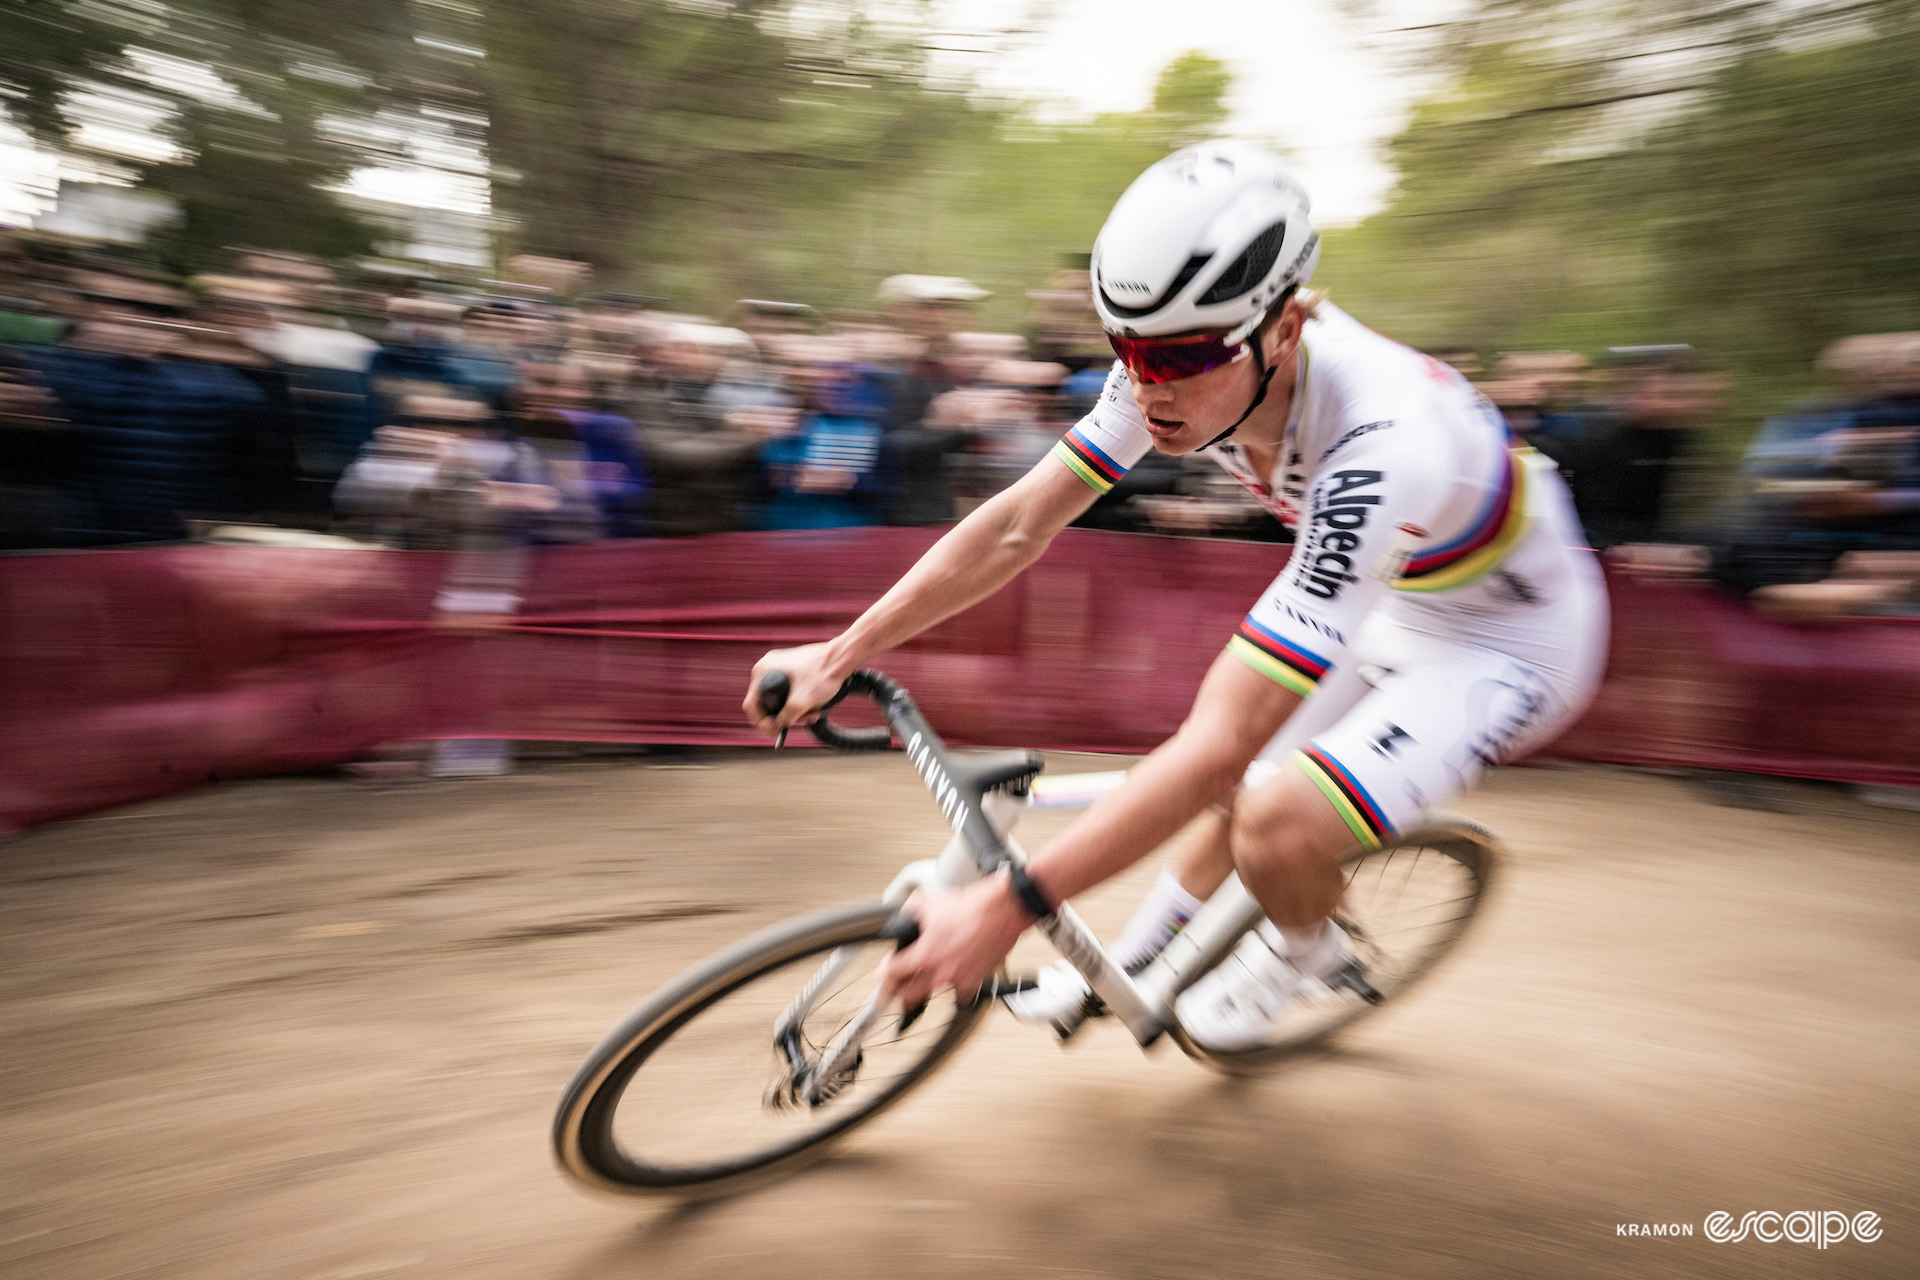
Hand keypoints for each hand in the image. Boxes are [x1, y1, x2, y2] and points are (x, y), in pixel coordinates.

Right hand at [743, 640, 850, 737]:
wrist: (841, 658)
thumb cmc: (823, 673)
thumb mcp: (801, 702)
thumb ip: (785, 718)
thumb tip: (776, 726)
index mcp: (762, 671)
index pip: (751, 704)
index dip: (761, 722)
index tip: (773, 732)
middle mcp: (768, 667)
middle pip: (767, 703)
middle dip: (784, 716)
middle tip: (799, 722)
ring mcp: (780, 667)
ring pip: (781, 699)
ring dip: (795, 711)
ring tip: (812, 714)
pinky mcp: (792, 669)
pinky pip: (790, 691)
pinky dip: (800, 702)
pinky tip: (814, 707)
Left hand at [881, 874, 1031, 1008]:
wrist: (1004, 910)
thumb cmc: (974, 906)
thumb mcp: (931, 903)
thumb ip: (911, 912)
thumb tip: (904, 914)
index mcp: (925, 954)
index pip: (892, 974)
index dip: (882, 977)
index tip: (881, 977)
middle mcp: (940, 972)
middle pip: (908, 997)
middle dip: (896, 995)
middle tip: (892, 992)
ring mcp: (959, 979)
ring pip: (932, 995)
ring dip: (923, 990)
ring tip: (920, 984)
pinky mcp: (976, 981)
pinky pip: (959, 993)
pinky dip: (953, 987)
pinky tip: (951, 977)